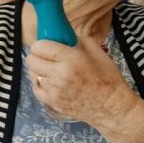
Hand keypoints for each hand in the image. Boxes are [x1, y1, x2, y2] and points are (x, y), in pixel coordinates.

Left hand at [25, 36, 140, 125]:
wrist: (112, 106)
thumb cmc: (107, 79)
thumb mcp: (98, 52)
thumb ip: (79, 41)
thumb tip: (65, 36)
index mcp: (71, 59)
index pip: (40, 46)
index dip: (41, 44)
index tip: (45, 46)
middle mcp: (59, 74)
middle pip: (31, 60)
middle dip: (37, 56)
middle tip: (46, 57)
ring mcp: (54, 90)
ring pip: (32, 74)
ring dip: (38, 70)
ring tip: (49, 70)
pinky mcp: (52, 102)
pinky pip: (35, 89)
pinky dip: (39, 84)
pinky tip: (50, 82)